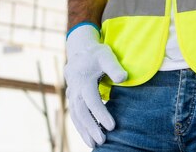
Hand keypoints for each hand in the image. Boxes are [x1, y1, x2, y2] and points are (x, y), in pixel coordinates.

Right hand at [64, 24, 127, 147]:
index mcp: (83, 80)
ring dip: (84, 131)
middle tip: (102, 140)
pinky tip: (88, 137)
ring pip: (76, 116)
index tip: (112, 126)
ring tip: (94, 144)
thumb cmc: (96, 54)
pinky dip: (80, 128)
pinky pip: (74, 116)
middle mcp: (75, 90)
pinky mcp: (72, 100)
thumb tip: (123, 78)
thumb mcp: (106, 55)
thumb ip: (114, 67)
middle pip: (81, 112)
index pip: (92, 100)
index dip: (101, 113)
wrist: (80, 52)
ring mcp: (72, 95)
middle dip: (91, 127)